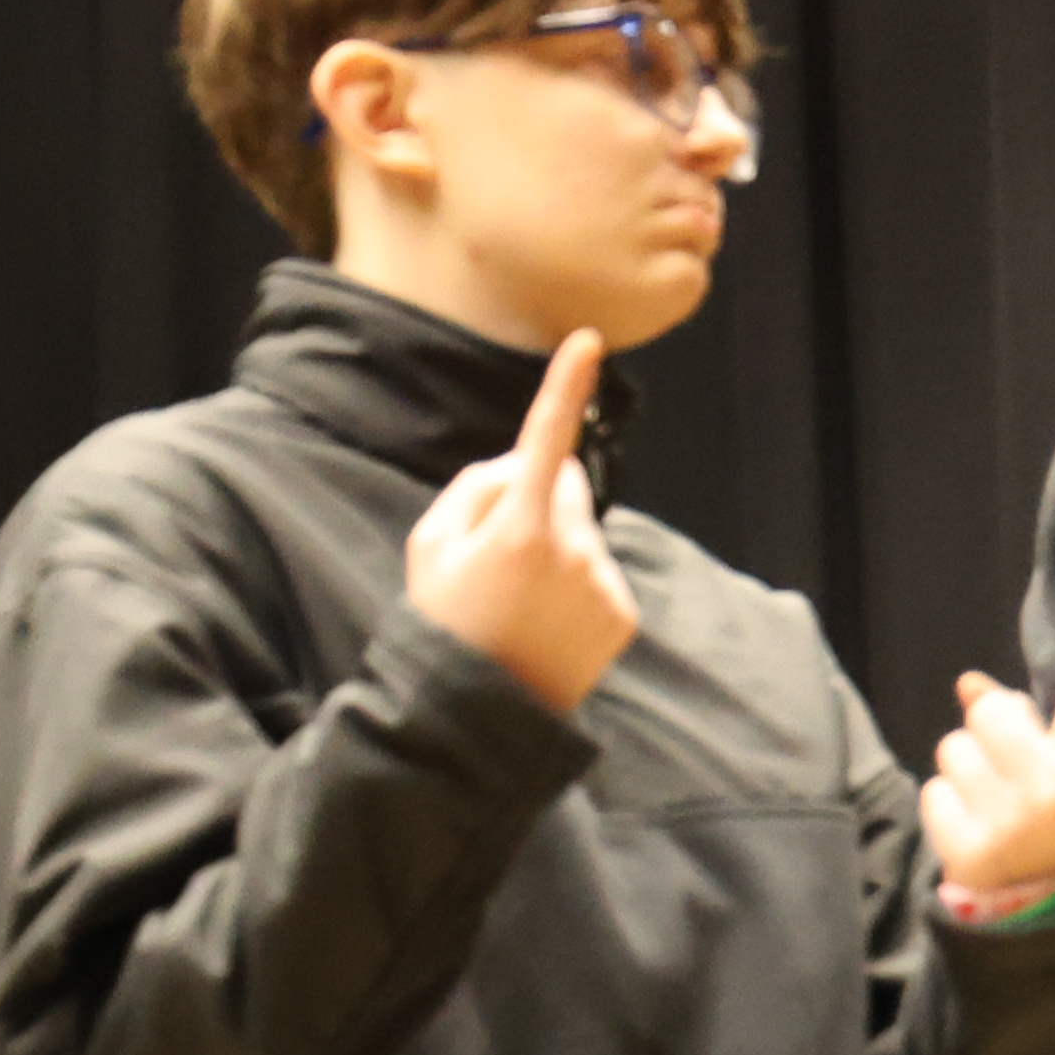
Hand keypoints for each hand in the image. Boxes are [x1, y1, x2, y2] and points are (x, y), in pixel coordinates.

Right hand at [405, 331, 640, 712]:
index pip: (544, 441)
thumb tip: (524, 465)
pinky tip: (546, 621)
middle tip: (497, 554)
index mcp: (520, 528)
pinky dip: (577, 584)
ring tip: (519, 600)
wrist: (480, 711)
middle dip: (538, 498)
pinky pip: (599, 573)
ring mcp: (602, 584)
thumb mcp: (431, 543)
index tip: (589, 343)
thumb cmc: (446, 619)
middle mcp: (572, 551)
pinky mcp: (622, 614)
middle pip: (565, 486)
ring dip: (557, 546)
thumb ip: (477, 488)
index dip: (565, 388)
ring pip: (583, 532)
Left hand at [925, 595, 1054, 901]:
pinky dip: (947, 808)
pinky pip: (934, 792)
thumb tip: (968, 683)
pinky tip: (975, 831)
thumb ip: (1018, 726)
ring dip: (964, 773)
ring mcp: (1012, 822)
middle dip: (987, 733)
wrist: (1046, 912)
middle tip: (1008, 776)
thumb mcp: (1053, 773)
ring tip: (992, 809)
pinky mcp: (971, 849)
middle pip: (988, 712)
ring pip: (953, 750)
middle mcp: (1053, 791)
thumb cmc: (1050, 822)